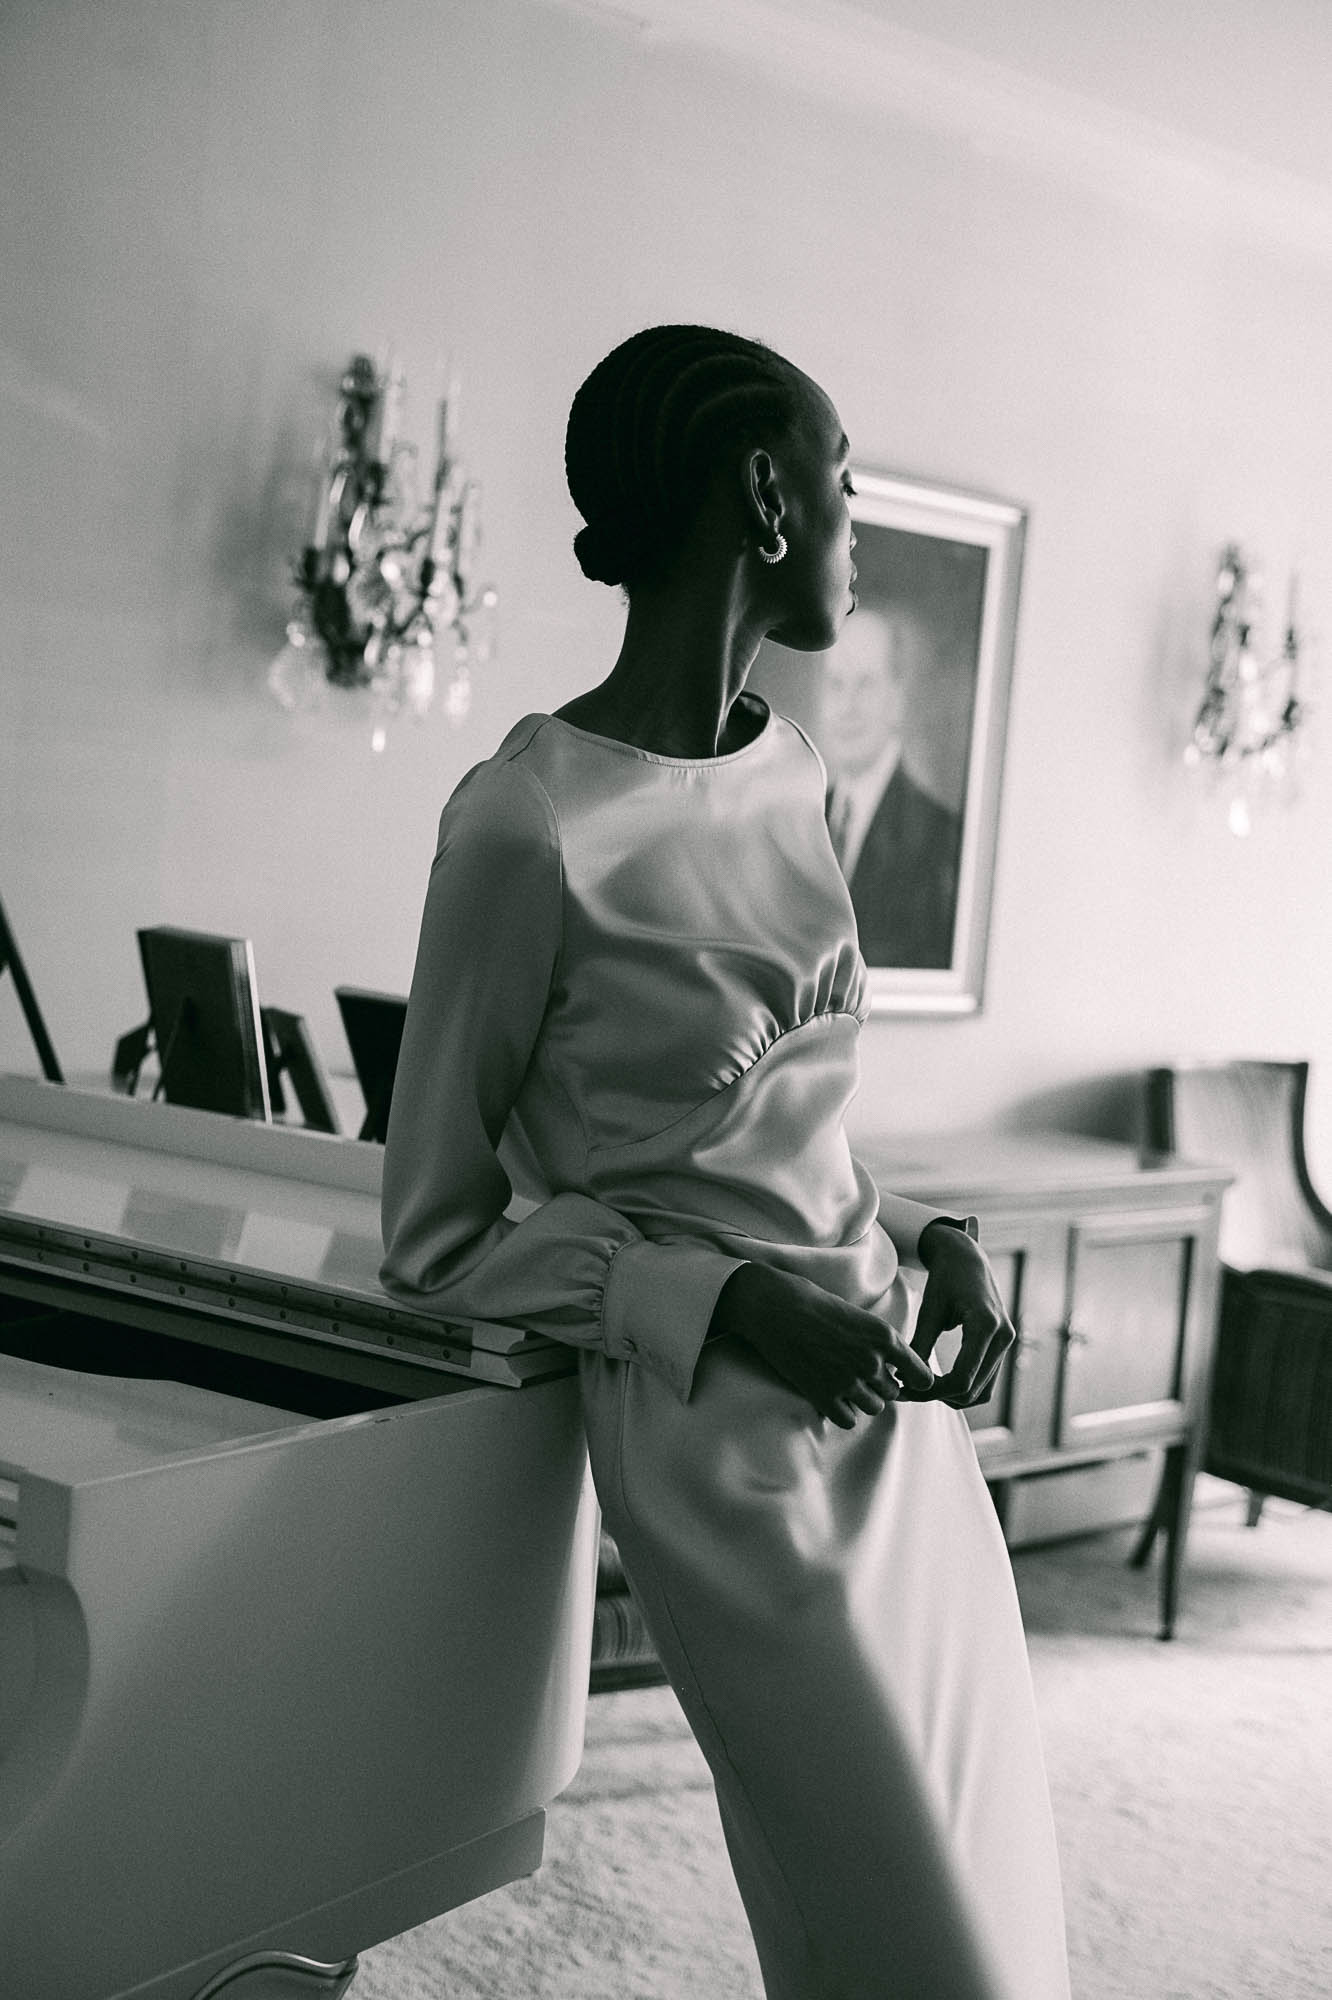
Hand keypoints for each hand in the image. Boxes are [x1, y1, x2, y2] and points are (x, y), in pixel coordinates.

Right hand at [708, 1262, 934, 1427]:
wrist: (775, 1307)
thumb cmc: (814, 1304)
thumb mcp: (858, 1315)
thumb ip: (879, 1341)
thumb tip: (890, 1367)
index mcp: (884, 1336)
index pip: (920, 1374)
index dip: (915, 1380)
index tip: (906, 1381)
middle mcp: (872, 1361)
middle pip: (893, 1392)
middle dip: (880, 1385)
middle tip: (859, 1373)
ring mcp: (848, 1381)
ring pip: (874, 1407)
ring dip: (863, 1399)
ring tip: (844, 1384)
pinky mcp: (824, 1395)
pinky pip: (848, 1420)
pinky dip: (842, 1412)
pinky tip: (832, 1397)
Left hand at [907, 1221, 1015, 1407]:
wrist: (967, 1257)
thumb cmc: (945, 1278)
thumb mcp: (929, 1309)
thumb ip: (919, 1344)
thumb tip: (904, 1378)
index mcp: (986, 1325)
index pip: (962, 1378)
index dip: (932, 1390)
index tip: (906, 1386)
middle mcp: (1003, 1337)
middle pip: (972, 1390)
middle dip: (939, 1396)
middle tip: (909, 1389)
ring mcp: (1007, 1342)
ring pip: (982, 1392)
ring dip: (952, 1397)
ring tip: (922, 1387)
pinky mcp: (1003, 1345)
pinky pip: (986, 1381)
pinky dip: (964, 1388)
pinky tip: (939, 1381)